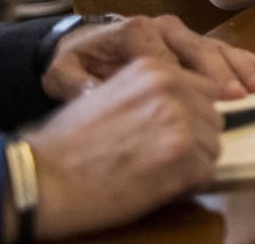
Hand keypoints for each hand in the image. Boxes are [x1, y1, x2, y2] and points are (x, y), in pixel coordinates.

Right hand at [25, 57, 221, 239]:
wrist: (42, 177)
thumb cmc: (67, 144)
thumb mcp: (110, 95)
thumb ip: (152, 93)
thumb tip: (190, 105)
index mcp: (154, 68)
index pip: (204, 89)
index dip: (193, 116)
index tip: (181, 133)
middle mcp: (171, 87)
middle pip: (212, 117)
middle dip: (194, 140)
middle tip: (161, 158)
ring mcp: (179, 120)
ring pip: (212, 146)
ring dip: (191, 162)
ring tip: (156, 172)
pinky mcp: (181, 156)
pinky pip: (206, 172)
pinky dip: (187, 184)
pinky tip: (159, 186)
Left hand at [44, 14, 254, 102]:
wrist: (79, 48)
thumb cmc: (76, 62)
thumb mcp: (64, 73)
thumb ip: (77, 84)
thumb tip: (97, 93)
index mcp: (138, 31)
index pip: (171, 53)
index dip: (194, 74)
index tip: (214, 95)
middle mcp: (166, 30)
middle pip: (202, 49)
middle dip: (225, 72)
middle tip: (243, 93)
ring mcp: (183, 36)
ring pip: (220, 49)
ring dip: (244, 68)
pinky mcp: (194, 45)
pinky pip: (227, 51)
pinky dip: (250, 62)